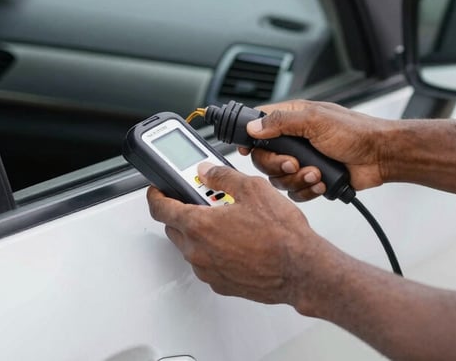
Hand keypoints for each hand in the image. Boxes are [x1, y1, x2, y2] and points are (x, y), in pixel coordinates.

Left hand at [146, 162, 317, 304]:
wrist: (300, 268)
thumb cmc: (281, 234)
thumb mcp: (253, 189)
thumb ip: (224, 177)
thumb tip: (208, 171)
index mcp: (199, 224)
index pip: (160, 208)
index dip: (156, 195)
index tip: (157, 190)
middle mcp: (198, 251)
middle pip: (173, 227)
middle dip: (182, 211)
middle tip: (203, 199)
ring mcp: (208, 271)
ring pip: (190, 247)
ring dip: (199, 232)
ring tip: (227, 219)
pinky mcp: (221, 284)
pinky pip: (207, 263)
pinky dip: (213, 251)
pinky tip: (235, 241)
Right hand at [240, 100, 391, 201]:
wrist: (380, 156)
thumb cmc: (356, 131)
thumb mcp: (315, 120)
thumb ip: (282, 122)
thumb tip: (254, 126)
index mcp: (293, 119)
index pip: (259, 126)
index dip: (249, 139)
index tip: (246, 150)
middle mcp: (295, 140)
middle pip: (264, 158)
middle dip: (277, 165)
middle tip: (293, 164)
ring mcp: (304, 161)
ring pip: (279, 179)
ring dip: (297, 179)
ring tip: (316, 173)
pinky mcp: (313, 180)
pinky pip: (296, 192)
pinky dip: (308, 190)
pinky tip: (322, 182)